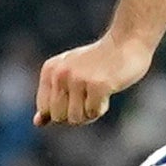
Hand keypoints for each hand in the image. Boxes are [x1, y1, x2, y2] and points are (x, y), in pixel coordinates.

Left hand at [36, 34, 151, 127]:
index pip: (45, 110)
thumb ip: (53, 97)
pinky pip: (93, 113)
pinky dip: (102, 108)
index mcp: (50, 70)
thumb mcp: (70, 74)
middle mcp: (60, 73)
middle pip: (59, 118)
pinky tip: (108, 90)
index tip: (77, 96)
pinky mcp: (97, 85)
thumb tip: (37, 123)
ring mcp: (78, 79)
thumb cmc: (99, 61)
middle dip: (76, 114)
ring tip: (98, 93)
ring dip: (90, 113)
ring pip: (75, 119)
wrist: (128, 42)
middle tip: (90, 96)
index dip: (63, 111)